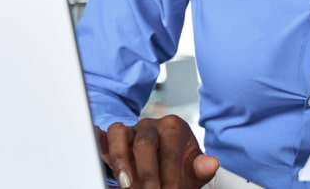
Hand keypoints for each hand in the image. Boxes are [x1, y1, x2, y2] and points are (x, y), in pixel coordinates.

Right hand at [97, 115, 219, 188]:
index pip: (170, 151)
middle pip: (145, 143)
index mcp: (173, 128)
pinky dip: (98, 141)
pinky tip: (97, 155)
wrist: (162, 165)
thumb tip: (211, 163)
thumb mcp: (191, 171)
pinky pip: (102, 135)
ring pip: (119, 133)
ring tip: (126, 185)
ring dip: (120, 161)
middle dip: (146, 172)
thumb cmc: (177, 168)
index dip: (169, 175)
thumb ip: (200, 169)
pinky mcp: (111, 138)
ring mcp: (129, 130)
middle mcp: (150, 125)